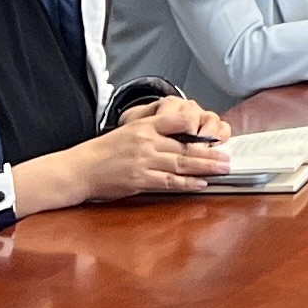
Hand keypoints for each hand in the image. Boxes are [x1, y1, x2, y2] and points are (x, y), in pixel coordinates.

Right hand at [24, 97, 228, 211]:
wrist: (79, 169)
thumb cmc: (103, 152)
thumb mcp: (127, 131)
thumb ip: (152, 131)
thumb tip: (180, 136)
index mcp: (144, 127)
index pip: (177, 123)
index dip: (199, 130)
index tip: (217, 135)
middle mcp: (146, 142)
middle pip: (185, 146)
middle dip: (209, 152)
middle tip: (228, 156)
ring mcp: (143, 162)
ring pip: (180, 163)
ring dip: (204, 167)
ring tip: (222, 169)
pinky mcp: (139, 180)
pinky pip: (168, 181)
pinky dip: (186, 183)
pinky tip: (200, 184)